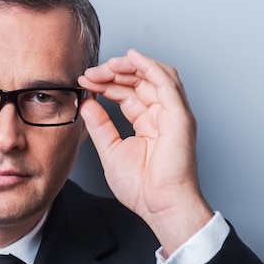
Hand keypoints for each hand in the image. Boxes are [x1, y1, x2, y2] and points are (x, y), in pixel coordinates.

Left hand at [78, 49, 212, 253]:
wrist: (159, 205)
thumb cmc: (141, 187)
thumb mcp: (110, 150)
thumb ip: (99, 125)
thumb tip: (87, 103)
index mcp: (147, 123)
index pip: (126, 93)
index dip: (105, 84)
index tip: (84, 82)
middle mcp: (162, 115)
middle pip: (138, 81)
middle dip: (112, 73)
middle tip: (89, 73)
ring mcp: (173, 114)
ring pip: (154, 75)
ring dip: (129, 65)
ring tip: (106, 64)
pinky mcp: (179, 116)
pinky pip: (166, 82)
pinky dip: (149, 66)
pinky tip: (131, 58)